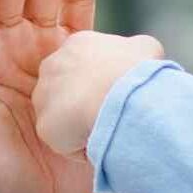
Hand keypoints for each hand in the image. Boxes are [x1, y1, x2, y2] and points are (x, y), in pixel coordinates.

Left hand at [32, 31, 164, 157]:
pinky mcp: (45, 125)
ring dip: (81, 125)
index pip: (83, 66)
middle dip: (85, 102)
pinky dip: (82, 147)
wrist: (121, 98)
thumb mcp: (147, 49)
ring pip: (62, 117)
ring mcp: (45, 95)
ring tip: (106, 129)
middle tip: (110, 113)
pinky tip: (100, 141)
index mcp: (78, 45)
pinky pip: (64, 142)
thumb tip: (138, 60)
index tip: (117, 94)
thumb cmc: (136, 72)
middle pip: (67, 90)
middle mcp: (54, 65)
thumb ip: (135, 51)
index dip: (101, 83)